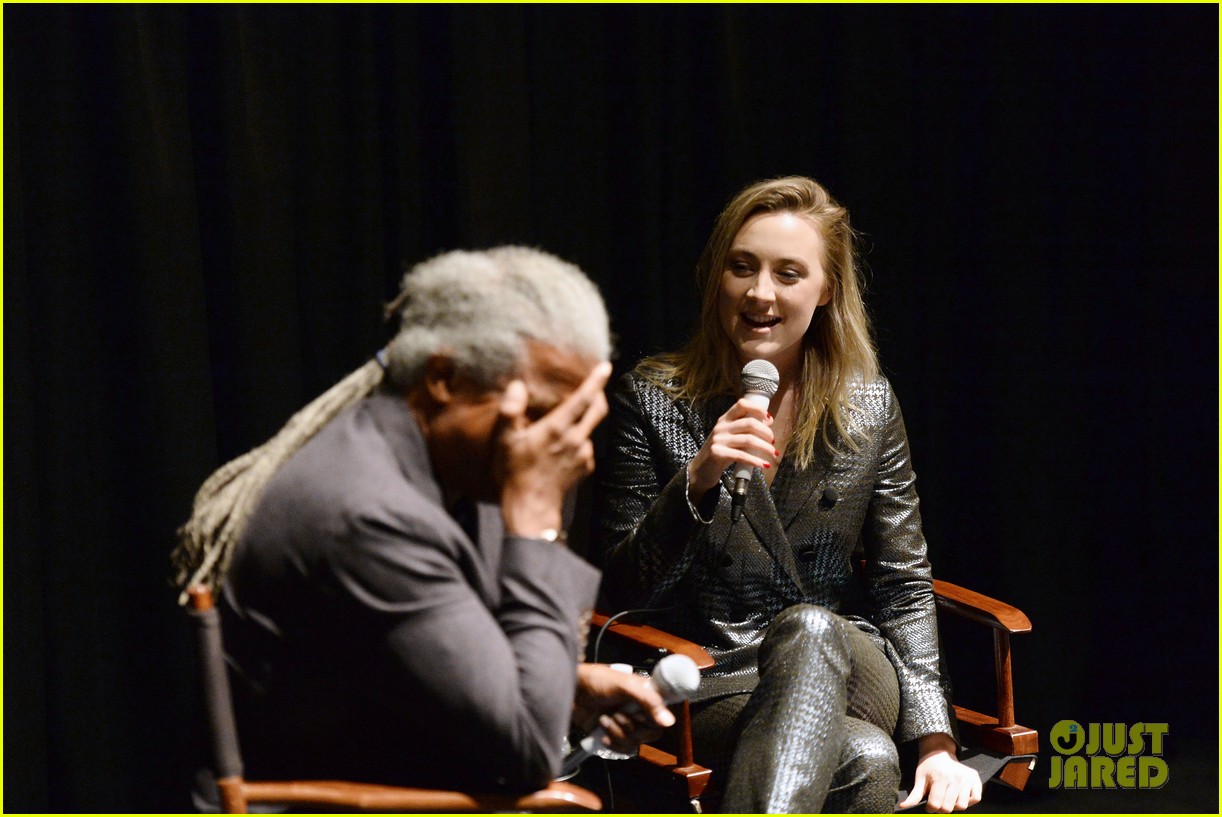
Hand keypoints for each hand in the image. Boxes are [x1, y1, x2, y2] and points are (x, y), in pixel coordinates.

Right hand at [497, 361, 611, 536]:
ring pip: (590, 430)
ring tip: (565, 425)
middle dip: (599, 395)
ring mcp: (583, 455)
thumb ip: (510, 410)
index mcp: (558, 428)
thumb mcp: (505, 440)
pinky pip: (586, 448)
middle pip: (598, 410)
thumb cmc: (515, 473)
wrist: (531, 509)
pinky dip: (579, 443)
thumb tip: (517, 386)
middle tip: (595, 386)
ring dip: (584, 423)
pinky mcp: (585, 469)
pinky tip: (563, 449)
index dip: (596, 380)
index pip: (583, 398)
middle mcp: (576, 439)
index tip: (606, 366)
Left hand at [573, 663, 675, 753]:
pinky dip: (612, 743)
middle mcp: (639, 710)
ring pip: (636, 742)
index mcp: (646, 694)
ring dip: (617, 733)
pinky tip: (602, 732)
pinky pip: (623, 749)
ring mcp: (626, 723)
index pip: (664, 714)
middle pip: (651, 733)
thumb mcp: (624, 685)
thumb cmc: (594, 680)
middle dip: (632, 727)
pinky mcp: (614, 734)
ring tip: (604, 719)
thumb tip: (668, 720)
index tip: (640, 715)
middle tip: (618, 714)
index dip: (654, 719)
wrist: (570, 692)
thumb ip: (648, 701)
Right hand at [687, 397, 776, 498]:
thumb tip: (768, 421)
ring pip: (748, 439)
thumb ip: (746, 429)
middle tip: (773, 442)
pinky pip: (741, 455)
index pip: (742, 404)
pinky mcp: (717, 453)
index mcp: (725, 419)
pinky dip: (756, 461)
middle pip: (749, 423)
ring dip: (765, 447)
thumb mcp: (732, 437)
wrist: (701, 469)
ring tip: (773, 454)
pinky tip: (764, 464)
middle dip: (766, 432)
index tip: (769, 419)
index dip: (758, 409)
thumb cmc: (721, 451)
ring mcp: (718, 439)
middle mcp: (721, 426)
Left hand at [897, 733, 981, 812]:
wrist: (939, 751)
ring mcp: (966, 778)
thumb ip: (914, 795)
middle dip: (941, 808)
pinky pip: (975, 798)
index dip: (930, 808)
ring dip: (954, 806)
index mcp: (940, 777)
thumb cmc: (928, 766)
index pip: (935, 805)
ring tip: (948, 798)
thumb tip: (903, 806)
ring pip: (962, 806)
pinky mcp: (975, 778)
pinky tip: (959, 795)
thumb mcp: (919, 779)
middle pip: (948, 808)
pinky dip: (968, 801)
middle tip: (938, 800)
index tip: (929, 804)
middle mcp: (955, 778)